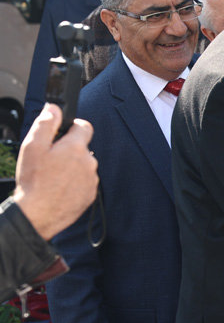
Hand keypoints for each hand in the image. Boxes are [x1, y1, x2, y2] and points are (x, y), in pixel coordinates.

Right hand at [11, 104, 97, 239]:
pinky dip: (73, 183)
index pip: (84, 127)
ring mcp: (92, 179)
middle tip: (49, 161)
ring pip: (83, 166)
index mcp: (76, 148)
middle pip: (82, 148)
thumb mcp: (33, 146)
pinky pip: (84, 182)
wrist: (38, 214)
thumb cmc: (34, 181)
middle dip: (68, 150)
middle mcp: (89, 162)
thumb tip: (54, 108)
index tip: (63, 132)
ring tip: (52, 177)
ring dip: (71, 168)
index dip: (73, 126)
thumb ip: (46, 124)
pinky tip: (58, 188)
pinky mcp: (90, 194)